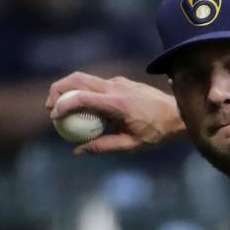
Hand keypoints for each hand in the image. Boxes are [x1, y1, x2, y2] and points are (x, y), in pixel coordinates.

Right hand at [46, 72, 184, 154]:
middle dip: (58, 90)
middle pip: (77, 79)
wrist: (179, 114)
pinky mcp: (121, 81)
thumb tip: (77, 151)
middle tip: (50, 107)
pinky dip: (82, 91)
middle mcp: (116, 87)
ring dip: (68, 88)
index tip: (53, 116)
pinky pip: (96, 83)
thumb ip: (103, 147)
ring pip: (85, 77)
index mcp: (118, 103)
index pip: (82, 98)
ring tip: (60, 105)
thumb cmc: (157, 132)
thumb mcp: (130, 145)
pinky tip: (81, 107)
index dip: (63, 105)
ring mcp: (119, 81)